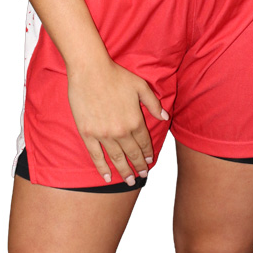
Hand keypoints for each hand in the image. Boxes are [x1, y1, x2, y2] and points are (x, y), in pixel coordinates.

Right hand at [67, 58, 169, 184]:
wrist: (90, 71)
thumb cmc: (116, 76)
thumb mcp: (141, 86)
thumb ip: (154, 104)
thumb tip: (165, 118)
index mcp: (135, 120)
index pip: (144, 142)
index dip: (148, 153)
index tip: (150, 161)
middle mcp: (121, 131)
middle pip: (132, 153)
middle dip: (139, 166)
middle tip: (143, 176)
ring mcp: (103, 134)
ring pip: (116, 158)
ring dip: (124, 171)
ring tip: (129, 181)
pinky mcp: (88, 134)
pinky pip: (96, 156)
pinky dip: (102, 168)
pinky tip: (107, 177)